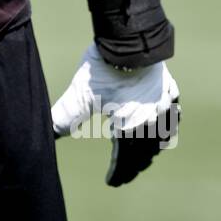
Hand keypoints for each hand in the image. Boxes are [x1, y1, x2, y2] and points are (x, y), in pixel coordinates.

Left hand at [51, 42, 179, 185]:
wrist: (128, 38)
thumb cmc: (103, 68)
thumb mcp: (80, 95)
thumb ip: (64, 118)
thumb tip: (46, 135)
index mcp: (131, 128)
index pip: (126, 158)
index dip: (118, 172)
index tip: (111, 182)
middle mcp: (151, 120)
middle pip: (145, 151)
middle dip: (135, 163)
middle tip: (126, 172)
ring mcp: (163, 103)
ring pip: (162, 134)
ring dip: (153, 147)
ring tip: (145, 154)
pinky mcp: (168, 87)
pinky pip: (173, 112)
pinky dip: (169, 123)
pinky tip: (167, 126)